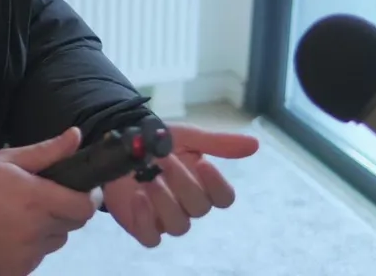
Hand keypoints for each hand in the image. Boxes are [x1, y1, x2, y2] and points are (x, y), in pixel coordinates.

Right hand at [0, 127, 98, 275]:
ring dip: (48, 229)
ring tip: (22, 217)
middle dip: (67, 209)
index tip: (80, 188)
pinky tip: (9, 235)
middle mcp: (38, 230)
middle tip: (45, 198)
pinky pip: (36, 257)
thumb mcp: (5, 160)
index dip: (88, 197)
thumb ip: (46, 152)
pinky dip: (30, 246)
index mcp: (38, 199)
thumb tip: (76, 135)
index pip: (85, 206)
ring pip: (55, 241)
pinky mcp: (18, 272)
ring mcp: (29, 255)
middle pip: (74, 224)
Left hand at [101, 124, 258, 246]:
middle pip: (199, 209)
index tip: (202, 163)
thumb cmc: (156, 141)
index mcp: (203, 184)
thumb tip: (255, 144)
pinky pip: (151, 238)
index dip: (217, 185)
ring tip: (148, 178)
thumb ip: (218, 143)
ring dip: (164, 201)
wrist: (120, 142)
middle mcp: (187, 205)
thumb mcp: (187, 136)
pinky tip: (138, 196)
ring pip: (178, 226)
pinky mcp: (141, 226)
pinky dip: (146, 219)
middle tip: (164, 160)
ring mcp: (165, 219)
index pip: (224, 198)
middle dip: (183, 183)